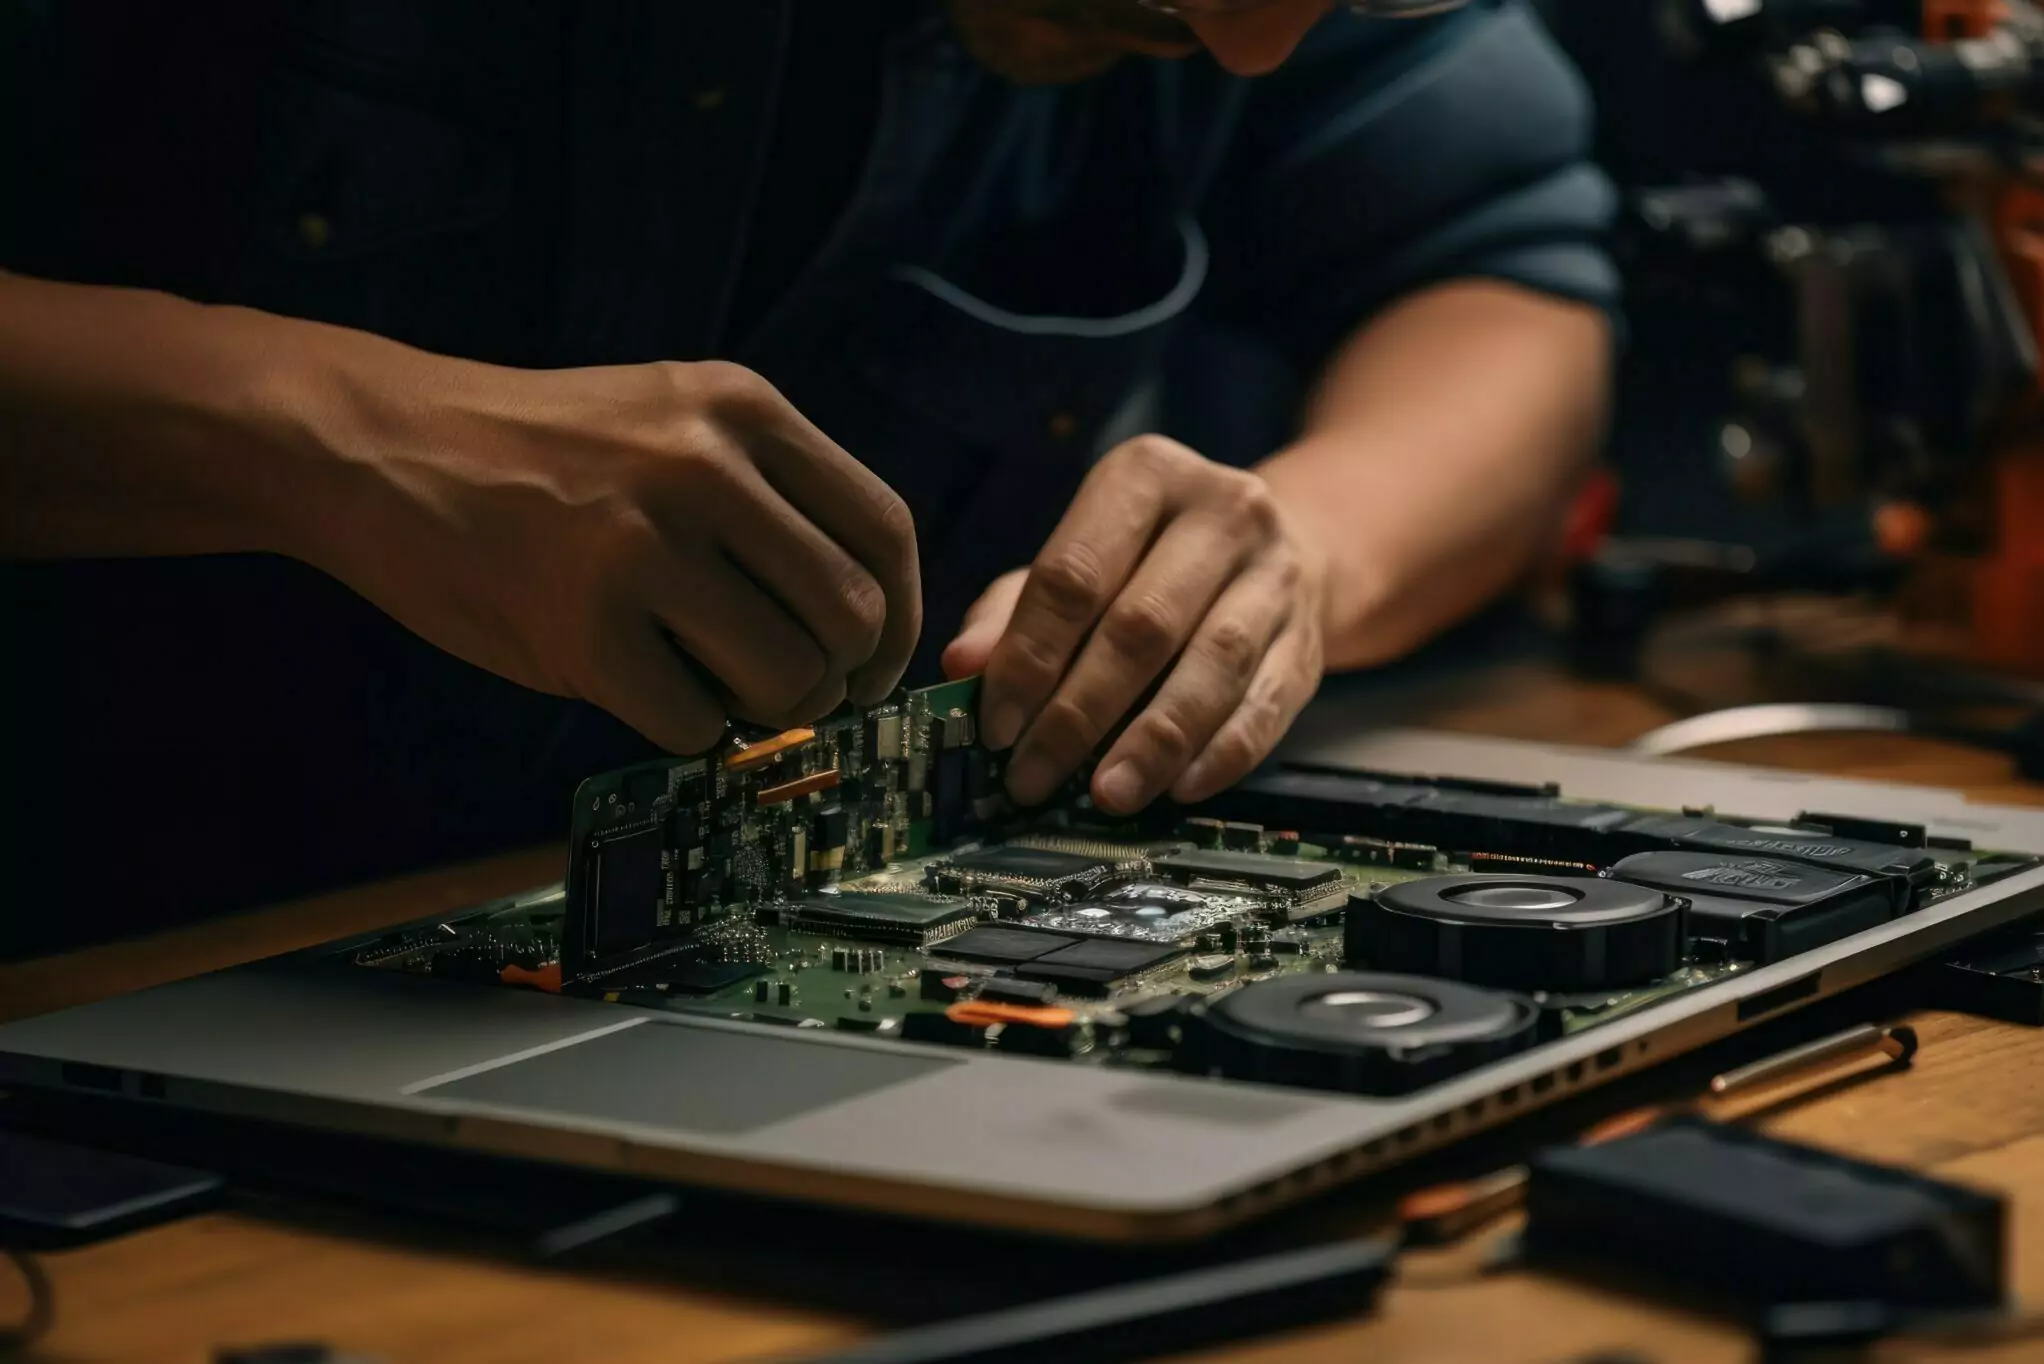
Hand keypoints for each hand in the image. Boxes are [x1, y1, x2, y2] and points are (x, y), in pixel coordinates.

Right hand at [306, 355, 918, 752]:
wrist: (380, 446)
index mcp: (741, 410)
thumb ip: (771, 494)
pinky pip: (693, 725)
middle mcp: (704, 468)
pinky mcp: (582, 629)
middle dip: (837, 677)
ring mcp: (641, 548)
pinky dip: (683, 729)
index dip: (900, 618)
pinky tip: (643, 688)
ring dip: (764, 709)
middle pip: (850, 618)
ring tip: (711, 684)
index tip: (875, 663)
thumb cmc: (541, 451)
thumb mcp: (672, 418)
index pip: (885, 531)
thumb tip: (867, 621)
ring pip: (785, 680)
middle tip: (789, 688)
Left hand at [943, 436, 1325, 813]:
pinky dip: (1219, 755)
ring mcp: (1277, 575)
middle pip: (1142, 625)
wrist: (1289, 547)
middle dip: (1080, 712)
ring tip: (1104, 796)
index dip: (1029, 657)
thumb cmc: (1152, 561)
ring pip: (1213, 667)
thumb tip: (962, 666)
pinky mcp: (1308, 640)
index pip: (1075, 574)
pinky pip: (1266, 707)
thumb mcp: (1080, 559)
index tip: (996, 726)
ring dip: (1152, 742)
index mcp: (1146, 475)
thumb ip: (1014, 609)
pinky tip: (1177, 790)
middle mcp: (1223, 511)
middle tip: (1032, 774)